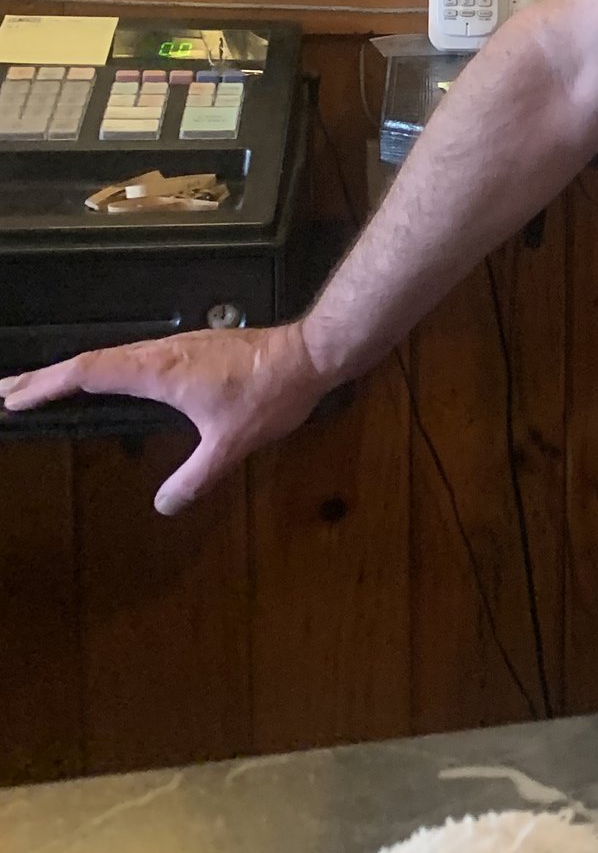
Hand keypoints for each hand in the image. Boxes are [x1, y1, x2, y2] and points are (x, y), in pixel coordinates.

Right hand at [0, 323, 331, 513]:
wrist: (311, 353)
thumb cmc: (271, 392)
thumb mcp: (232, 442)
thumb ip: (197, 476)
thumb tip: (163, 506)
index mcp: (158, 370)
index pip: (87, 373)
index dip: (46, 385)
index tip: (11, 398)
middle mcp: (160, 352)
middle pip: (88, 362)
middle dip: (42, 378)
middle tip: (3, 392)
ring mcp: (175, 347)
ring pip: (109, 357)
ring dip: (70, 371)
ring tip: (38, 386)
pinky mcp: (191, 348)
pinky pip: (131, 357)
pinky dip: (102, 368)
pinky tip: (102, 379)